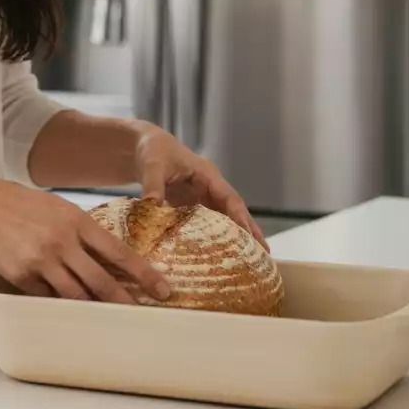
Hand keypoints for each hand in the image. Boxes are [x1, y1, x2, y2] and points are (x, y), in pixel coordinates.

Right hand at [0, 179, 172, 303]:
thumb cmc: (22, 203)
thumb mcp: (59, 208)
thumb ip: (81, 229)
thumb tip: (107, 252)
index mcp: (76, 221)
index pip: (118, 252)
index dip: (143, 272)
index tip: (162, 287)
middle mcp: (62, 242)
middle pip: (101, 281)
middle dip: (125, 300)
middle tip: (144, 314)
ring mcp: (41, 261)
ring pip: (76, 295)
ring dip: (94, 309)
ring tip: (109, 319)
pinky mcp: (21, 277)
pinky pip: (47, 298)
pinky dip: (59, 304)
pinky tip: (69, 310)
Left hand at [134, 126, 268, 248]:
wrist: (145, 147)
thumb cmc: (153, 151)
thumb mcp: (152, 165)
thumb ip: (153, 184)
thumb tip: (152, 206)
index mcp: (208, 175)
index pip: (230, 199)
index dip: (240, 218)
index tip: (250, 237)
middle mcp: (210, 187)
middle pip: (234, 211)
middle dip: (249, 231)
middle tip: (264, 254)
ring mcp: (203, 197)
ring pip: (224, 219)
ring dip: (237, 237)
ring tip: (250, 261)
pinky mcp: (193, 206)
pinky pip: (208, 224)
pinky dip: (215, 238)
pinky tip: (219, 255)